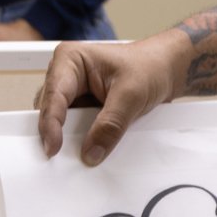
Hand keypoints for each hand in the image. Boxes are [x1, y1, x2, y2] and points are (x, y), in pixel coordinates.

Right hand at [35, 35, 183, 164]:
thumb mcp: (131, 94)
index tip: (53, 148)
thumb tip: (91, 151)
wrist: (166, 71)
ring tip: (79, 154)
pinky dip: (81, 141)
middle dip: (56, 134)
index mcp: (70, 59)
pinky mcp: (82, 110)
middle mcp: (66, 75)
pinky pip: (75, 129)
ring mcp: (73, 94)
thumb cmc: (149, 67)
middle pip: (51, 110)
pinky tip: (89, 149)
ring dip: (69, 139)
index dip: (51, 123)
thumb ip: (110, 124)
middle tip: (61, 157)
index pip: (54, 94)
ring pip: (60, 123)